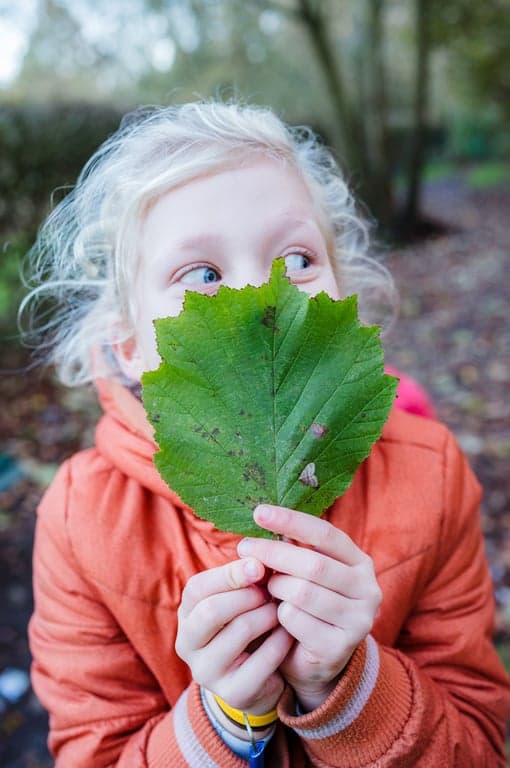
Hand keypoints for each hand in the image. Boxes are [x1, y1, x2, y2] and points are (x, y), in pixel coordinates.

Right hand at [175, 557, 293, 716]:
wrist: (258, 679)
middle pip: (212, 610)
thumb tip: (261, 559)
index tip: (259, 565)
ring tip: (280, 609)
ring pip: (239, 632)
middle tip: (270, 591)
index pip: (198, 588)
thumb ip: (246, 578)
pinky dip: (280, 642)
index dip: (230, 574)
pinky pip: (262, 661)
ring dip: (266, 615)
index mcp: (186, 614)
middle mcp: (187, 644)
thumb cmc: (248, 625)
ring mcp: (206, 672)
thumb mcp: (241, 600)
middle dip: (247, 595)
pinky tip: (288, 634)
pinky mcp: (232, 693)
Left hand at [237, 505, 381, 711]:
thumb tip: (264, 518)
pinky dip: (279, 615)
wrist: (316, 662)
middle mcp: (367, 589)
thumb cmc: (306, 606)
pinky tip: (278, 618)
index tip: (260, 512)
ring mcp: (358, 620)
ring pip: (302, 592)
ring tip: (268, 590)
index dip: (292, 521)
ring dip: (276, 588)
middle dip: (273, 553)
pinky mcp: (340, 646)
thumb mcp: (305, 573)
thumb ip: (294, 549)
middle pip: (313, 564)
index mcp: (360, 562)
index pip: (326, 534)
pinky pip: (296, 620)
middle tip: (244, 548)